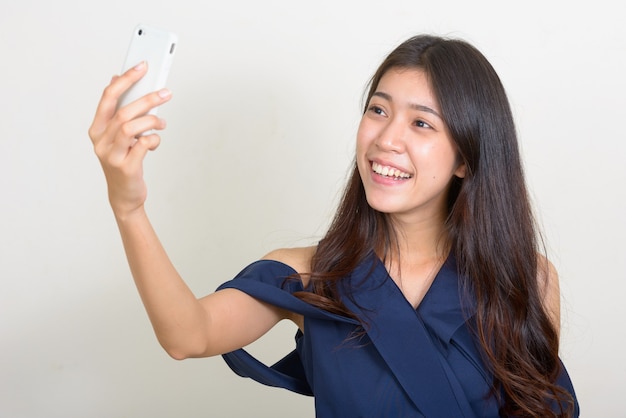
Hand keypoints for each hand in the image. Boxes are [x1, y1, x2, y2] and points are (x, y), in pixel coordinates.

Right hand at [88, 62, 171, 218]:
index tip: (141, 67)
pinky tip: (155, 142)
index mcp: (97, 129)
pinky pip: (143, 145)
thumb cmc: (124, 162)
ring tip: (161, 123)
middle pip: (123, 112)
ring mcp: (111, 155)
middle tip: (165, 93)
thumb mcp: (118, 137)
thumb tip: (118, 80)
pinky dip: (154, 139)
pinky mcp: (126, 167)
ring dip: (152, 121)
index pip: (108, 98)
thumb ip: (118, 112)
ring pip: (131, 127)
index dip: (125, 80)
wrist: (124, 196)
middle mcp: (101, 141)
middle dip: (147, 99)